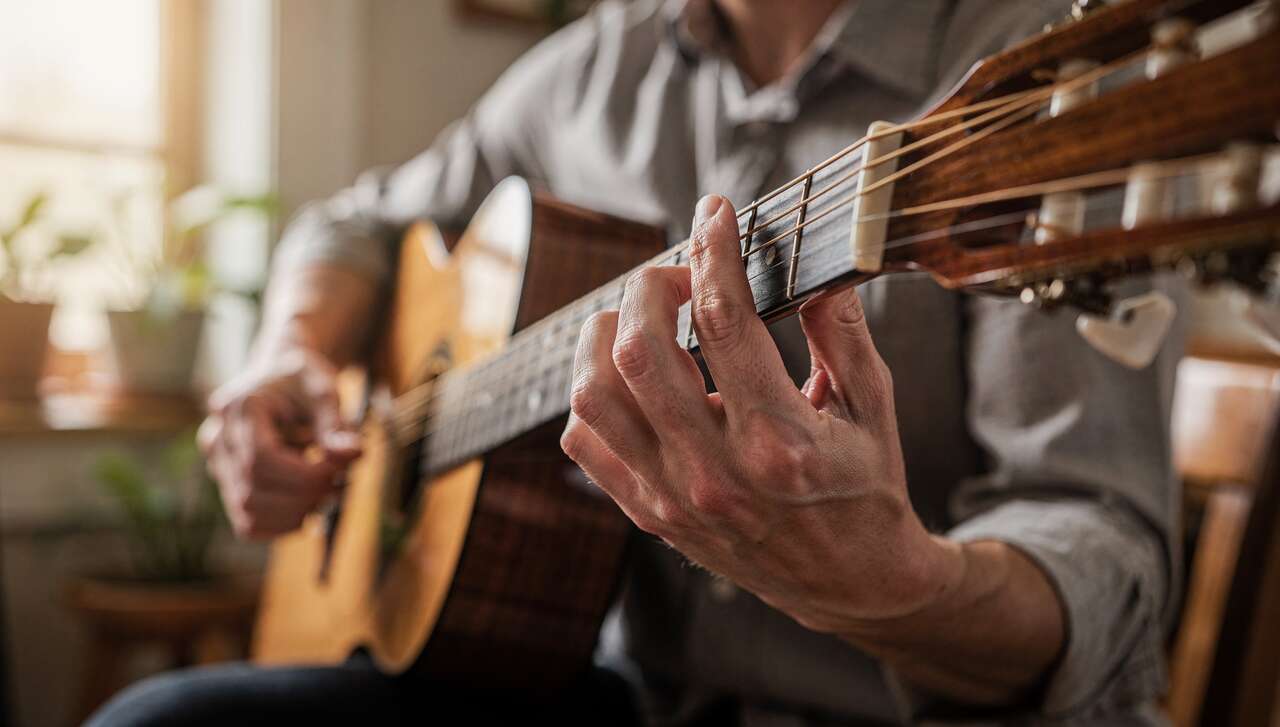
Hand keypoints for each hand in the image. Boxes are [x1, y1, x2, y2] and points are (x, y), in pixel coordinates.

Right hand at [199, 348, 361, 539]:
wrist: (281, 378)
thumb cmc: (303, 382)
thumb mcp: (324, 391)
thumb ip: (336, 423)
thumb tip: (354, 453)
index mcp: (239, 407)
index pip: (261, 458)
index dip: (303, 475)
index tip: (339, 471)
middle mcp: (218, 437)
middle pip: (253, 490)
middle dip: (304, 496)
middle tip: (340, 484)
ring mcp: (217, 465)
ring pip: (248, 513)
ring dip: (296, 513)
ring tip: (327, 493)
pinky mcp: (228, 486)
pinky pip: (249, 524)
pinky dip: (283, 524)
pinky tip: (309, 506)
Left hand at [560, 195, 960, 631]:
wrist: (853, 582)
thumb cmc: (866, 487)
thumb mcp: (874, 403)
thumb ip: (840, 328)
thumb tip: (809, 261)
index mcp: (781, 442)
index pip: (722, 319)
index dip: (712, 250)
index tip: (713, 212)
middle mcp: (717, 474)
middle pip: (639, 349)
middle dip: (650, 284)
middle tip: (680, 273)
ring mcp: (674, 498)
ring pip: (594, 394)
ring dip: (605, 335)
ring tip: (641, 317)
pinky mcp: (650, 514)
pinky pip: (584, 441)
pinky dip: (593, 393)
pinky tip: (628, 375)